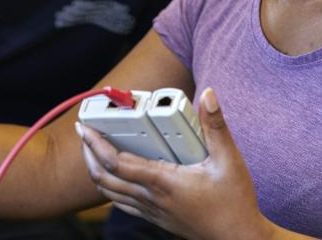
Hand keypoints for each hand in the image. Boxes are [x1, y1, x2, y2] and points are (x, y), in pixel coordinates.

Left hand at [77, 88, 270, 239]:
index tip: (85, 128)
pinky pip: (123, 204)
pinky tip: (115, 177)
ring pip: (110, 195)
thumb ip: (216, 126)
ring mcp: (152, 211)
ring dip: (96, 172)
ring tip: (94, 152)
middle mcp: (151, 198)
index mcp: (163, 182)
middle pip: (104, 179)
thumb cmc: (234, 201)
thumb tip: (209, 95)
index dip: (96, 144)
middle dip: (88, 156)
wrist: (237, 237)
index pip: (117, 162)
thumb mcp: (229, 159)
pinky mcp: (156, 218)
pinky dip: (110, 189)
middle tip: (84, 135)